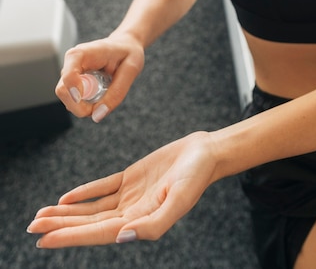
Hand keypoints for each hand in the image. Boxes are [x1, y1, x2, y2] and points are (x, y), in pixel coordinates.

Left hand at [27, 132, 217, 247]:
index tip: (46, 239)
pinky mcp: (131, 178)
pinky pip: (102, 187)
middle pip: (89, 222)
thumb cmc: (196, 176)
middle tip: (33, 228)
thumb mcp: (180, 200)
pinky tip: (68, 197)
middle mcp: (131, 212)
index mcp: (141, 221)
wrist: (205, 152)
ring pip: (91, 207)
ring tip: (42, 215)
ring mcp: (130, 195)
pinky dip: (85, 192)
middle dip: (60, 225)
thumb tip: (122, 237)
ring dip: (67, 212)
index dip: (71, 236)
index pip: (98, 233)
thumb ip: (154, 223)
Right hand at [56, 32, 144, 121]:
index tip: (89, 106)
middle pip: (63, 92)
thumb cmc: (127, 52)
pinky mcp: (73, 84)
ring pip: (68, 100)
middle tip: (102, 105)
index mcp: (81, 54)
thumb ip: (117, 92)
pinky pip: (75, 101)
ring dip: (85, 106)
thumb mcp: (131, 69)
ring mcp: (70, 74)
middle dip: (80, 107)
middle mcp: (71, 64)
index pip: (68, 76)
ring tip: (106, 93)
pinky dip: (87, 104)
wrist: (125, 46)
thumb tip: (98, 115)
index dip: (76, 94)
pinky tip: (100, 94)